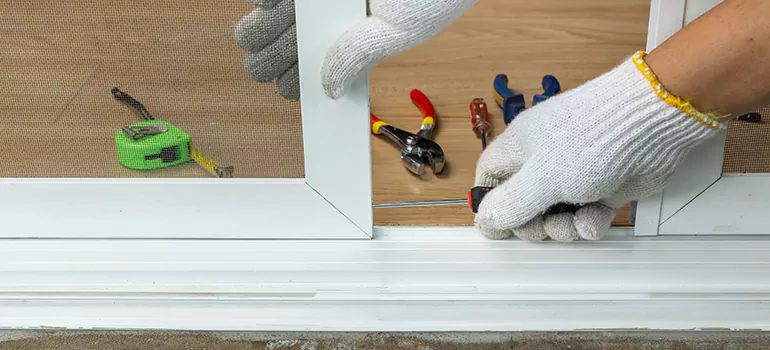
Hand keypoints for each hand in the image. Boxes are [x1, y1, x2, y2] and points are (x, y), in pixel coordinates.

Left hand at [235, 0, 476, 99]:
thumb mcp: (400, 29)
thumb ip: (362, 55)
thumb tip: (329, 87)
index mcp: (360, 33)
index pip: (323, 62)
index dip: (300, 78)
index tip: (287, 88)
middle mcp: (338, 9)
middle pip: (295, 37)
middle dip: (274, 53)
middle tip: (260, 66)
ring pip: (281, 10)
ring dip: (262, 26)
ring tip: (253, 38)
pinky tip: (264, 4)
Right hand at [473, 53, 722, 241]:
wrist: (651, 125)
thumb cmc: (591, 139)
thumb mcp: (542, 178)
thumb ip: (511, 203)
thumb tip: (485, 219)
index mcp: (520, 147)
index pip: (490, 174)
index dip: (489, 201)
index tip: (497, 225)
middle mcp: (545, 159)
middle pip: (524, 202)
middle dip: (532, 223)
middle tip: (542, 229)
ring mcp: (575, 173)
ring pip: (557, 213)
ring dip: (564, 227)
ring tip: (576, 223)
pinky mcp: (604, 185)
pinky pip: (587, 213)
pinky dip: (590, 222)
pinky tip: (595, 219)